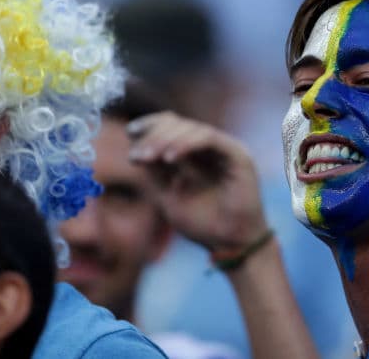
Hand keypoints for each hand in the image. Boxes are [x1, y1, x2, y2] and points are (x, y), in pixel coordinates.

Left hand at [127, 112, 268, 252]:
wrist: (231, 244)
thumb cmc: (202, 224)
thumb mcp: (168, 196)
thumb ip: (154, 174)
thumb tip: (135, 152)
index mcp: (196, 153)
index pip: (172, 126)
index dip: (151, 124)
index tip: (130, 132)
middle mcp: (211, 147)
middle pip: (180, 123)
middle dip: (155, 135)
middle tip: (138, 155)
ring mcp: (225, 148)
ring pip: (192, 128)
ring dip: (166, 140)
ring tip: (149, 157)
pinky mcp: (237, 154)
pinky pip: (208, 138)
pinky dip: (186, 144)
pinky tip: (169, 159)